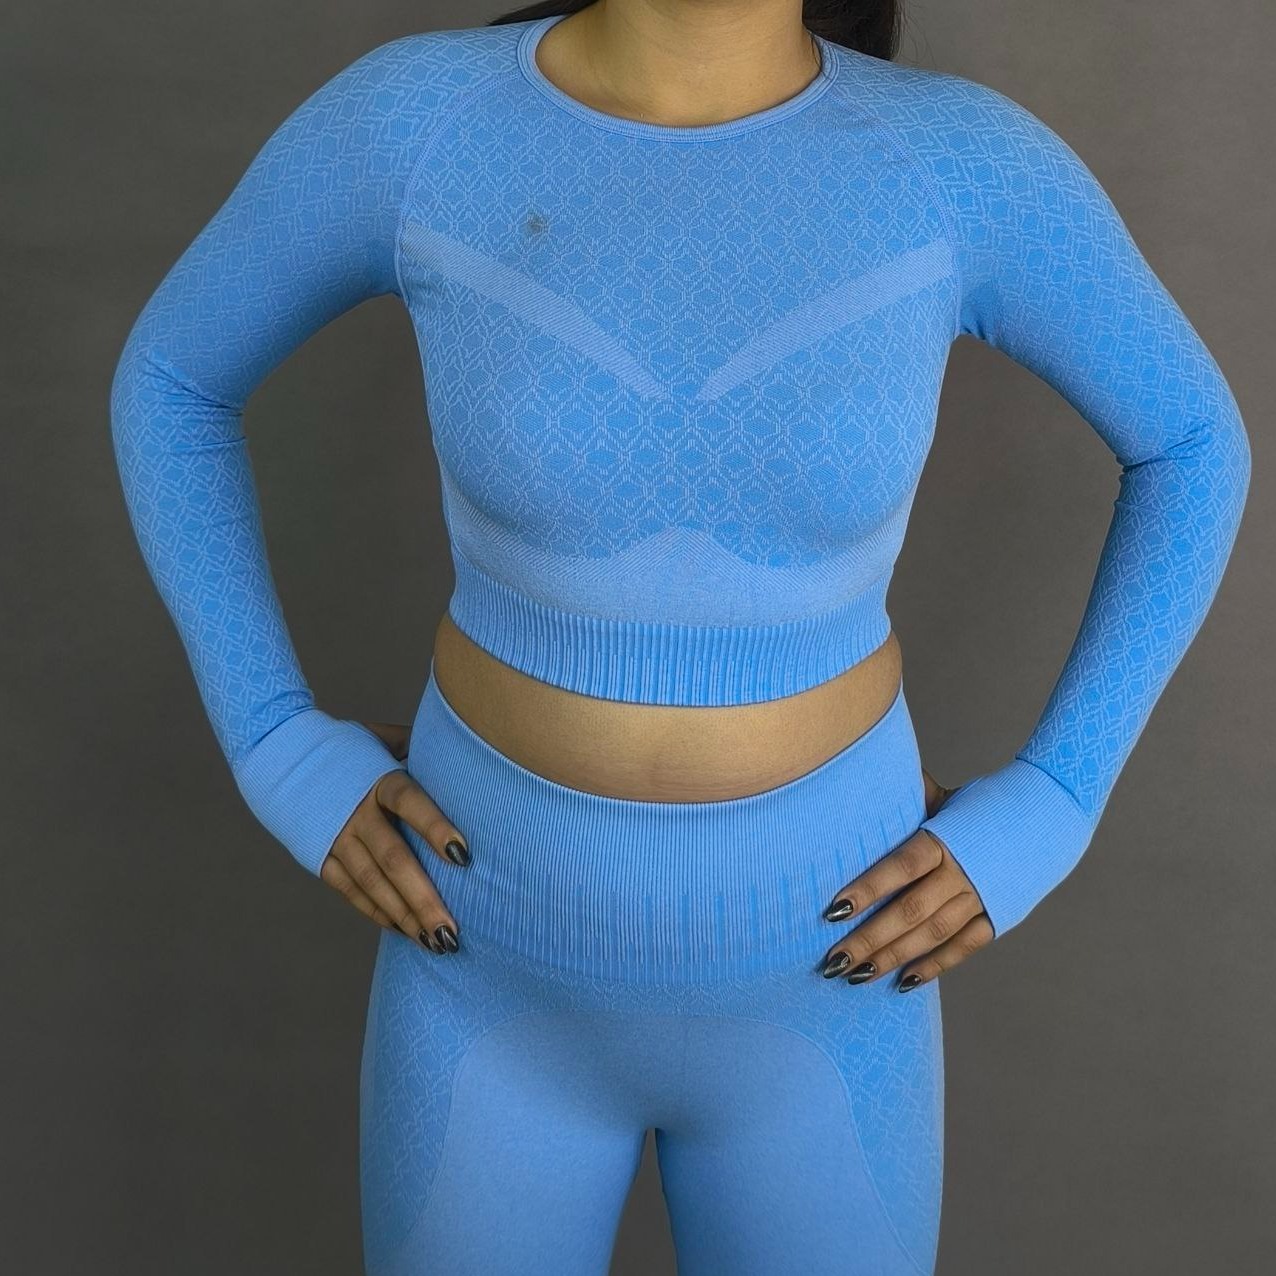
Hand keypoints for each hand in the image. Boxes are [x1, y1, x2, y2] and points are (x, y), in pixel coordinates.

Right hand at [318, 719, 469, 954]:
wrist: (279, 753)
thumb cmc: (344, 747)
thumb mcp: (381, 738)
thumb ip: (418, 747)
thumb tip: (463, 745)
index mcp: (377, 778)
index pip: (410, 803)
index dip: (435, 828)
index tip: (463, 856)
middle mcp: (356, 811)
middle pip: (393, 860)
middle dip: (424, 900)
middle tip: (452, 933)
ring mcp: (335, 837)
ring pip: (372, 884)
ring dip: (404, 917)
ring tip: (436, 943)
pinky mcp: (318, 856)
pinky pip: (351, 890)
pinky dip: (377, 912)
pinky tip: (403, 930)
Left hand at [818, 766, 993, 990]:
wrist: (1050, 813)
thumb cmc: (987, 804)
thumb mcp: (948, 797)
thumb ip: (911, 799)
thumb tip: (871, 773)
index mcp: (945, 838)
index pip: (899, 869)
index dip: (867, 890)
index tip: (834, 911)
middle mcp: (963, 871)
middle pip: (910, 911)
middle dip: (869, 939)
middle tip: (833, 961)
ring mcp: (983, 897)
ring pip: (933, 934)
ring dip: (894, 958)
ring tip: (857, 976)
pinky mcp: (1000, 916)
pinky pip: (964, 947)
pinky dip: (935, 965)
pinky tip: (904, 981)